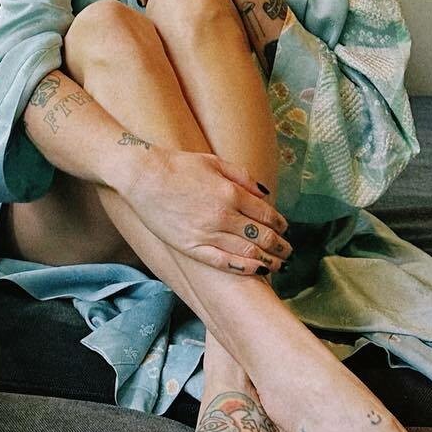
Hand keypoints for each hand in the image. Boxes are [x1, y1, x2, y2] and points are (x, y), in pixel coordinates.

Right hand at [120, 144, 293, 274]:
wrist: (143, 176)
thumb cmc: (179, 166)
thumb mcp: (214, 161)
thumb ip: (242, 176)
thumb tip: (265, 193)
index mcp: (231, 192)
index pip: (266, 214)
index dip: (280, 224)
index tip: (284, 230)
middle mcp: (223, 215)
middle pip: (262, 236)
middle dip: (279, 246)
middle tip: (287, 252)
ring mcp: (207, 233)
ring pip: (247, 252)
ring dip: (267, 260)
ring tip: (277, 265)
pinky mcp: (192, 246)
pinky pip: (224, 262)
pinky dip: (244, 268)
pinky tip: (255, 270)